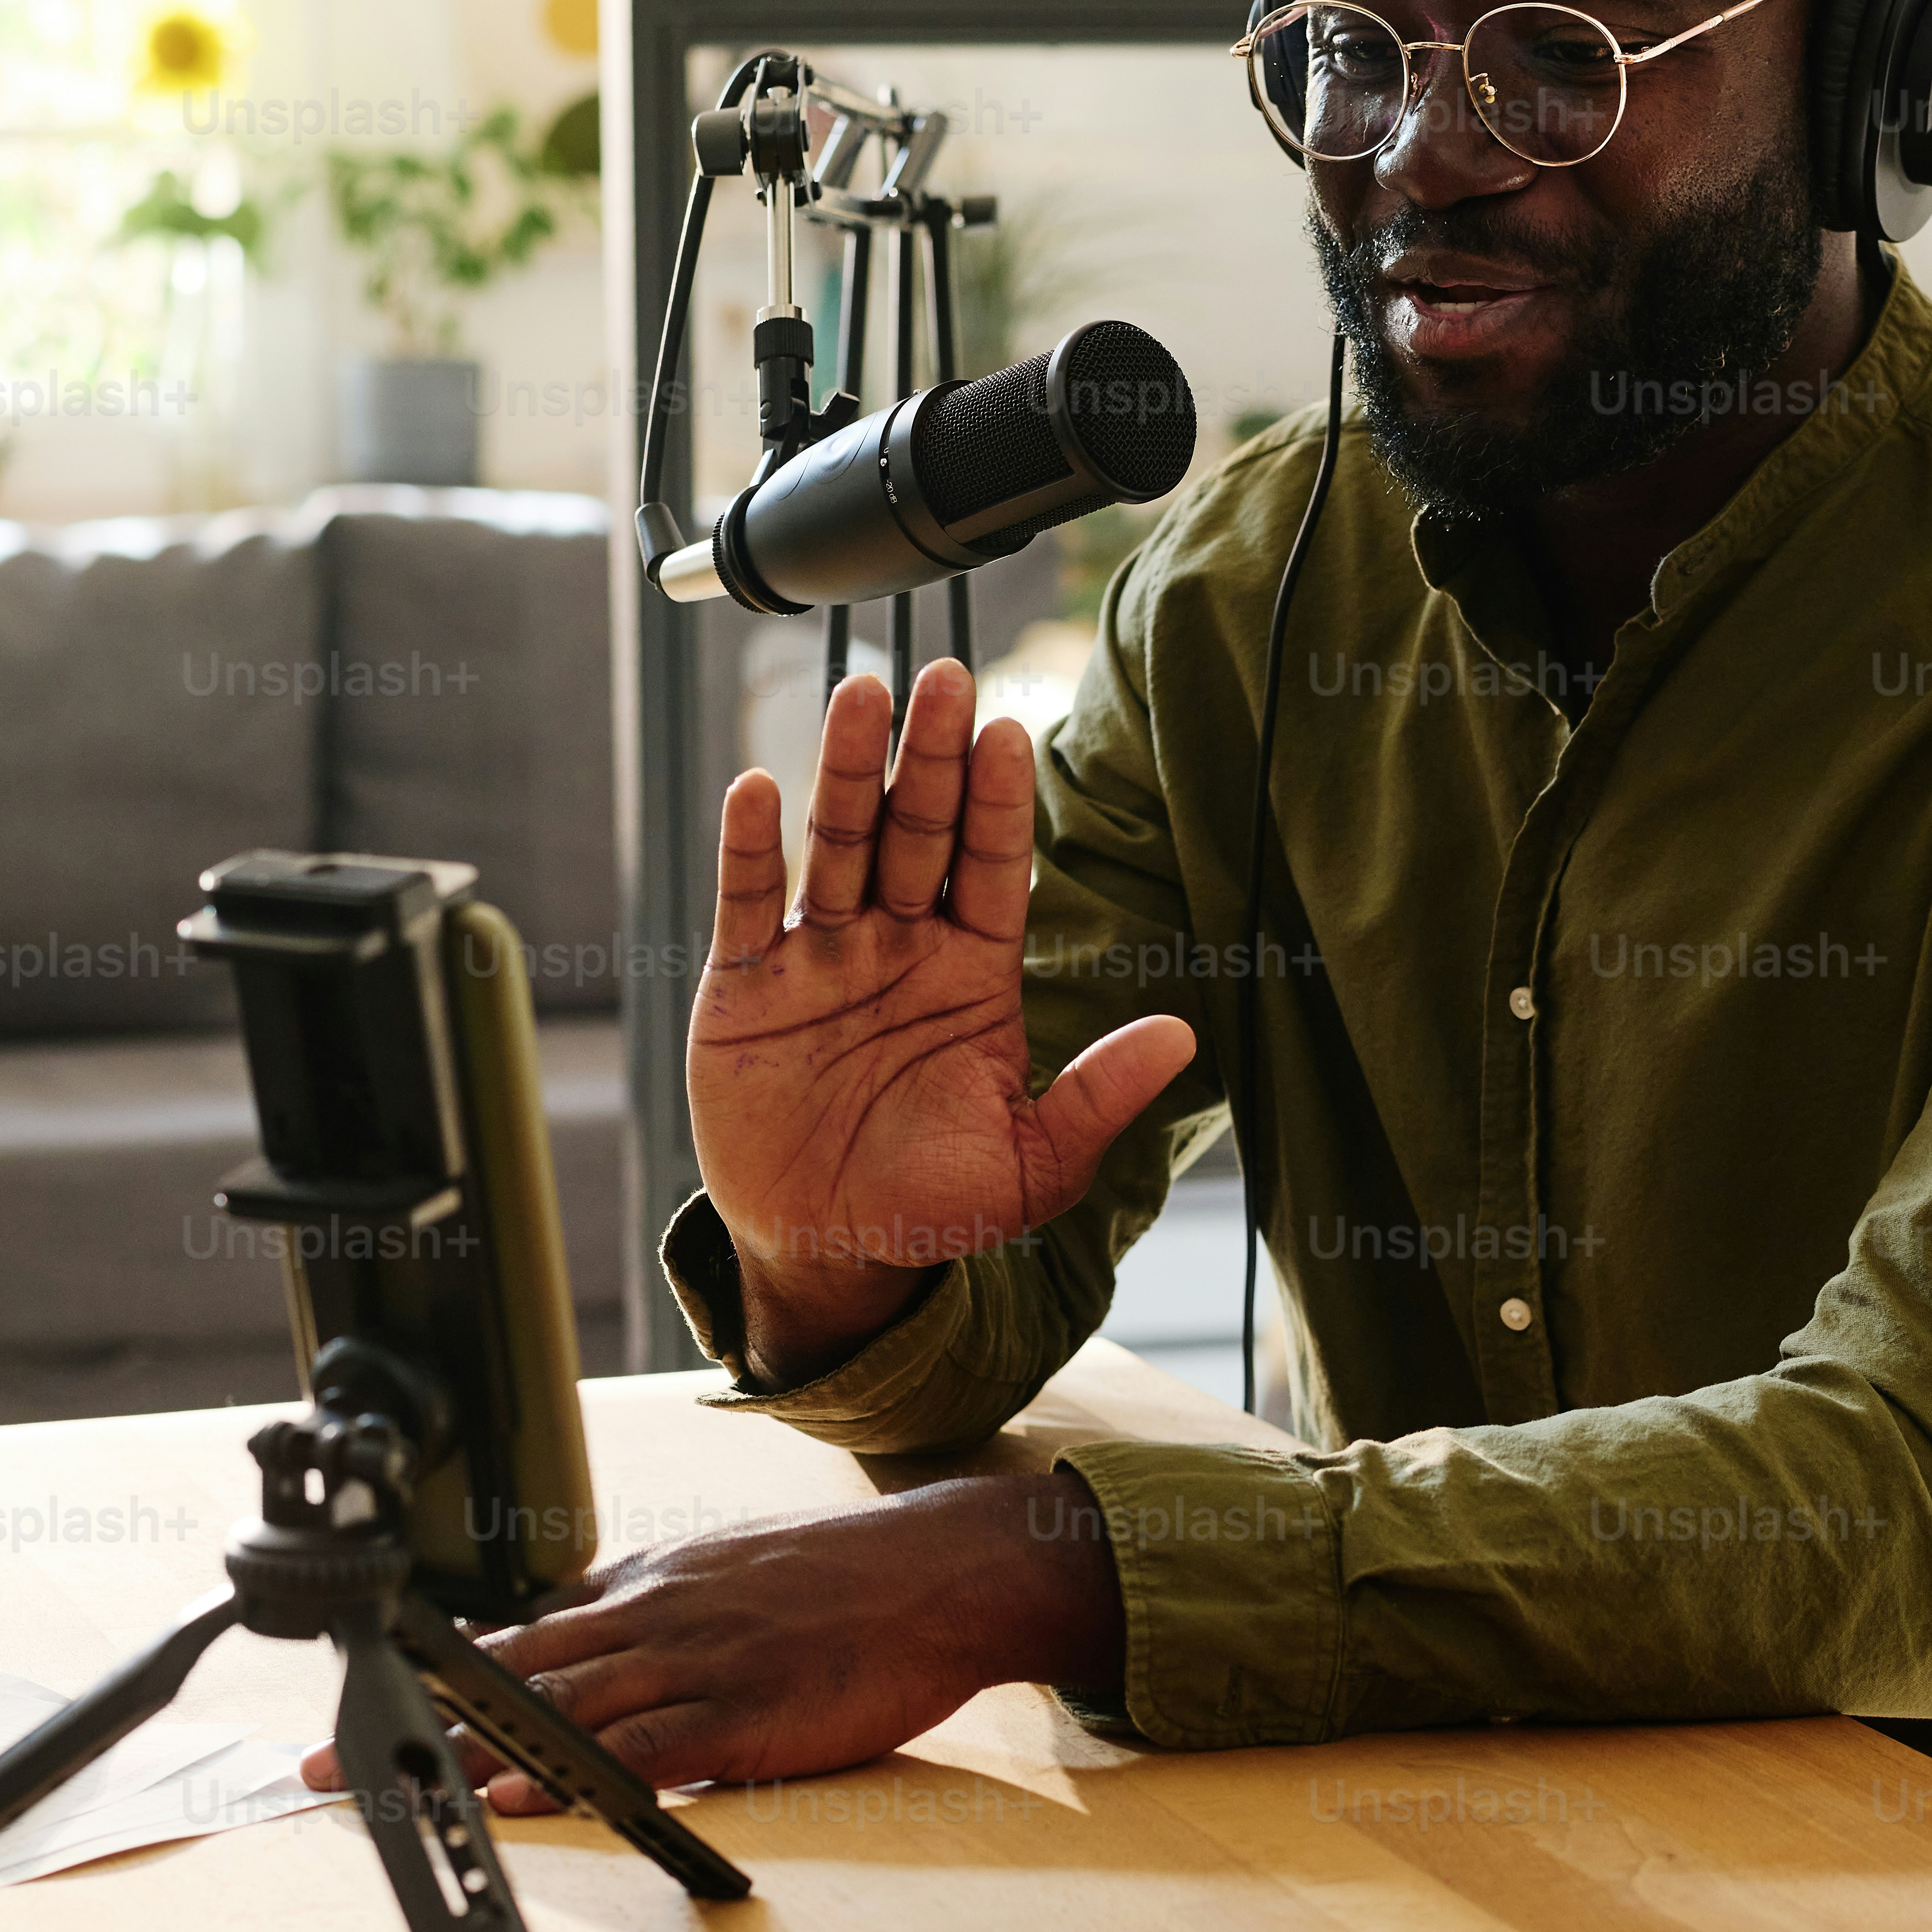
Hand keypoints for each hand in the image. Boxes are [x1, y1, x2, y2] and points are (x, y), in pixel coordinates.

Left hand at [295, 1472, 1126, 1802]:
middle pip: (503, 1668)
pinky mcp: (733, 1711)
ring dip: (455, 1753)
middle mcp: (648, 1614)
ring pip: (549, 1710)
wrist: (939, 1571)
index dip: (436, 1670)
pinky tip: (510, 1798)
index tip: (369, 1699)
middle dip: (407, 1716)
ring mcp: (688, 1661)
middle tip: (324, 1760)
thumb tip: (603, 1639)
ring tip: (382, 1786)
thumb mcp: (734, 1573)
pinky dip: (562, 1776)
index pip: (520, 1630)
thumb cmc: (849, 1582)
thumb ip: (663, 1608)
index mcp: (649, 1585)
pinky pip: (628, 1749)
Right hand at [691, 659, 1193, 1384]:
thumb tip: (1184, 1038)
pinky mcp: (747, 988)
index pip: (990, 868)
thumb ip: (1100, 1097)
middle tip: (944, 681)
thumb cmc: (931, 1207)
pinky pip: (749, 905)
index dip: (998, 802)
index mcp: (970, 973)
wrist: (829, 1250)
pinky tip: (758, 790)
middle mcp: (897, 947)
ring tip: (860, 699)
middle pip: (915, 833)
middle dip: (929, 759)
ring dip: (845, 771)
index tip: (1011, 733)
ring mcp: (820, 959)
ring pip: (835, 845)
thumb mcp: (1033, 1165)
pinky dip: (750, 849)